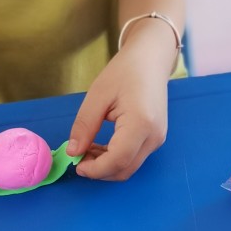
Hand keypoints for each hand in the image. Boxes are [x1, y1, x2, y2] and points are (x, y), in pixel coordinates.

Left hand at [67, 36, 170, 180]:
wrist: (151, 59)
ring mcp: (157, 138)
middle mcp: (154, 136)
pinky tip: (101, 147)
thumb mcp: (98, 95)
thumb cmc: (125, 71)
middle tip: (78, 158)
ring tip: (87, 150)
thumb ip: (85, 126)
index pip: (117, 160)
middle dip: (99, 171)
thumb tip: (73, 152)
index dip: (95, 169)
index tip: (76, 164)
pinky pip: (134, 157)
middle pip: (125, 169)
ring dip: (107, 166)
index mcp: (141, 123)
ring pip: (129, 166)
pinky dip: (116, 159)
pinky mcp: (156, 138)